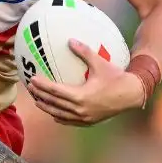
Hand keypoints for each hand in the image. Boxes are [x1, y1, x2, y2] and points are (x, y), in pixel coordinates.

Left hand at [27, 39, 145, 125]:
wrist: (131, 95)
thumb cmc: (116, 77)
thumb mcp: (100, 63)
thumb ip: (84, 52)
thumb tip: (70, 40)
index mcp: (80, 96)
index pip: (55, 91)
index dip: (42, 86)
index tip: (32, 79)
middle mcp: (80, 110)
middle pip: (54, 103)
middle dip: (40, 95)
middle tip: (30, 88)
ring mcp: (83, 118)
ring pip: (59, 114)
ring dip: (46, 107)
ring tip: (37, 99)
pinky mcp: (88, 121)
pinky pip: (69, 120)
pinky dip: (59, 116)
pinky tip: (53, 112)